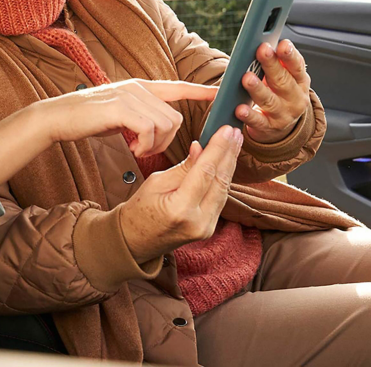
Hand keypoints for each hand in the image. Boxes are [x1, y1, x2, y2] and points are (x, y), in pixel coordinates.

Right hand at [0, 79, 215, 190]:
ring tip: (138, 149)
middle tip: (148, 151)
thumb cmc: (87, 119)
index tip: (221, 92)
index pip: (177, 87)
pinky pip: (150, 128)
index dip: (200, 90)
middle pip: (174, 116)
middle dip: (169, 140)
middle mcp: (138, 87)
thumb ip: (140, 115)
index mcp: (140, 87)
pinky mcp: (121, 106)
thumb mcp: (119, 114)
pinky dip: (145, 144)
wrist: (57, 117)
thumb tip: (158, 127)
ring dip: (156, 144)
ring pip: (166, 123)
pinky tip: (132, 148)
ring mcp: (129, 95)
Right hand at [119, 125, 242, 262]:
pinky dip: (223, 177)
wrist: (136, 240)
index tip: (225, 130)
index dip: (217, 148)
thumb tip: (200, 147)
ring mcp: (207, 228)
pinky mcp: (210, 228)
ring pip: (224, 189)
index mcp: (180, 209)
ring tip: (235, 142)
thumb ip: (183, 167)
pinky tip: (226, 161)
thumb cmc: (140, 209)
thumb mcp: (156, 182)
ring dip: (230, 164)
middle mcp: (199, 221)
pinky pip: (220, 198)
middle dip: (228, 153)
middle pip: (219, 181)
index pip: (205, 172)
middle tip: (235, 131)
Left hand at [236, 39, 309, 143]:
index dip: (289, 55)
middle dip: (271, 64)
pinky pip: (257, 121)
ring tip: (247, 78)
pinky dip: (248, 115)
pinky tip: (239, 108)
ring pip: (269, 101)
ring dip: (258, 88)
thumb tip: (264, 43)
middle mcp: (295, 98)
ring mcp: (283, 115)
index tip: (282, 44)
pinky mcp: (268, 128)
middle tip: (261, 50)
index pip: (297, 66)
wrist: (280, 124)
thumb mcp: (284, 77)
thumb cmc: (278, 92)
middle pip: (282, 80)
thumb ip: (277, 61)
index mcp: (299, 82)